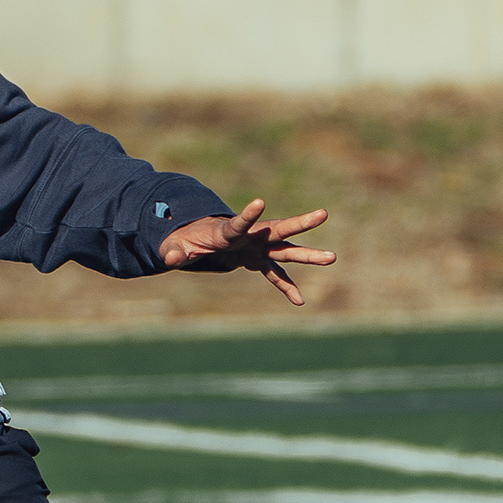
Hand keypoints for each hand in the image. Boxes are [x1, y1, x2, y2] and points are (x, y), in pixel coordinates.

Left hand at [158, 199, 338, 305]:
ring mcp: (258, 249)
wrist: (200, 240)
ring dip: (308, 255)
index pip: (239, 223)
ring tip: (333, 257)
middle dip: (300, 223)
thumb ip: (175, 252)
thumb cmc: (186, 240)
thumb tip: (170, 259)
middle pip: (279, 230)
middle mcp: (251, 237)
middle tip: (323, 213)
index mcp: (229, 232)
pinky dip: (287, 288)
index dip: (247, 215)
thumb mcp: (176, 246)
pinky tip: (300, 302)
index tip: (259, 201)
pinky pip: (277, 276)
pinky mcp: (259, 261)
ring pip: (287, 251)